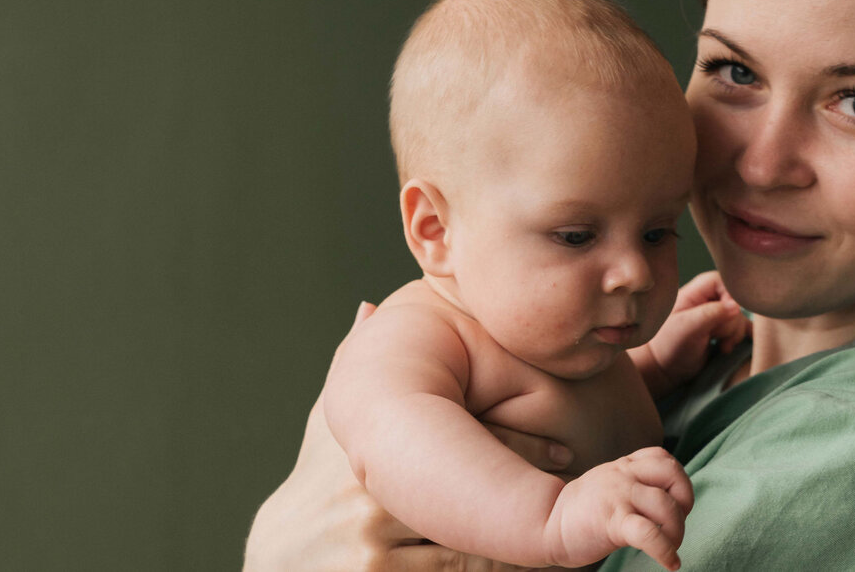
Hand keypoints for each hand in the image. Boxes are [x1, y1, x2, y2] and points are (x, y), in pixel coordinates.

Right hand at [244, 302, 575, 571]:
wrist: (283, 556)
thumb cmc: (313, 485)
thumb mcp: (329, 426)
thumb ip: (354, 365)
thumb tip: (370, 308)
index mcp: (371, 450)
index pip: (465, 442)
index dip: (521, 445)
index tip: (562, 451)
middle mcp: (372, 495)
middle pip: (473, 493)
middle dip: (525, 493)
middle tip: (571, 496)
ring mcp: (375, 543)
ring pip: (471, 542)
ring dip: (518, 541)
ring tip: (556, 532)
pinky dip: (492, 568)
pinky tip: (523, 564)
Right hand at [545, 447, 693, 570]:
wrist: (545, 523)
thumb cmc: (582, 509)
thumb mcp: (610, 483)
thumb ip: (634, 480)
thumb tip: (667, 496)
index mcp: (624, 465)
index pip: (664, 458)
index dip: (678, 482)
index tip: (674, 504)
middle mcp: (623, 475)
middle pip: (673, 474)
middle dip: (685, 501)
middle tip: (674, 525)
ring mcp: (618, 496)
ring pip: (666, 506)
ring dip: (677, 531)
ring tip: (670, 547)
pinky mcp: (612, 522)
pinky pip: (649, 534)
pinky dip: (665, 551)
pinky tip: (670, 563)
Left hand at [632, 271, 749, 395]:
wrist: (664, 369)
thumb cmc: (669, 346)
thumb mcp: (687, 328)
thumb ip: (710, 313)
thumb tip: (736, 305)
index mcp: (694, 293)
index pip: (721, 281)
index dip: (729, 296)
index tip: (726, 315)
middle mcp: (706, 302)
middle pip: (733, 301)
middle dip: (730, 322)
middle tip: (714, 336)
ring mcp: (715, 317)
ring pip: (738, 317)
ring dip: (734, 334)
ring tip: (720, 347)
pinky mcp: (722, 332)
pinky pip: (742, 328)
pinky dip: (740, 338)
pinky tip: (731, 346)